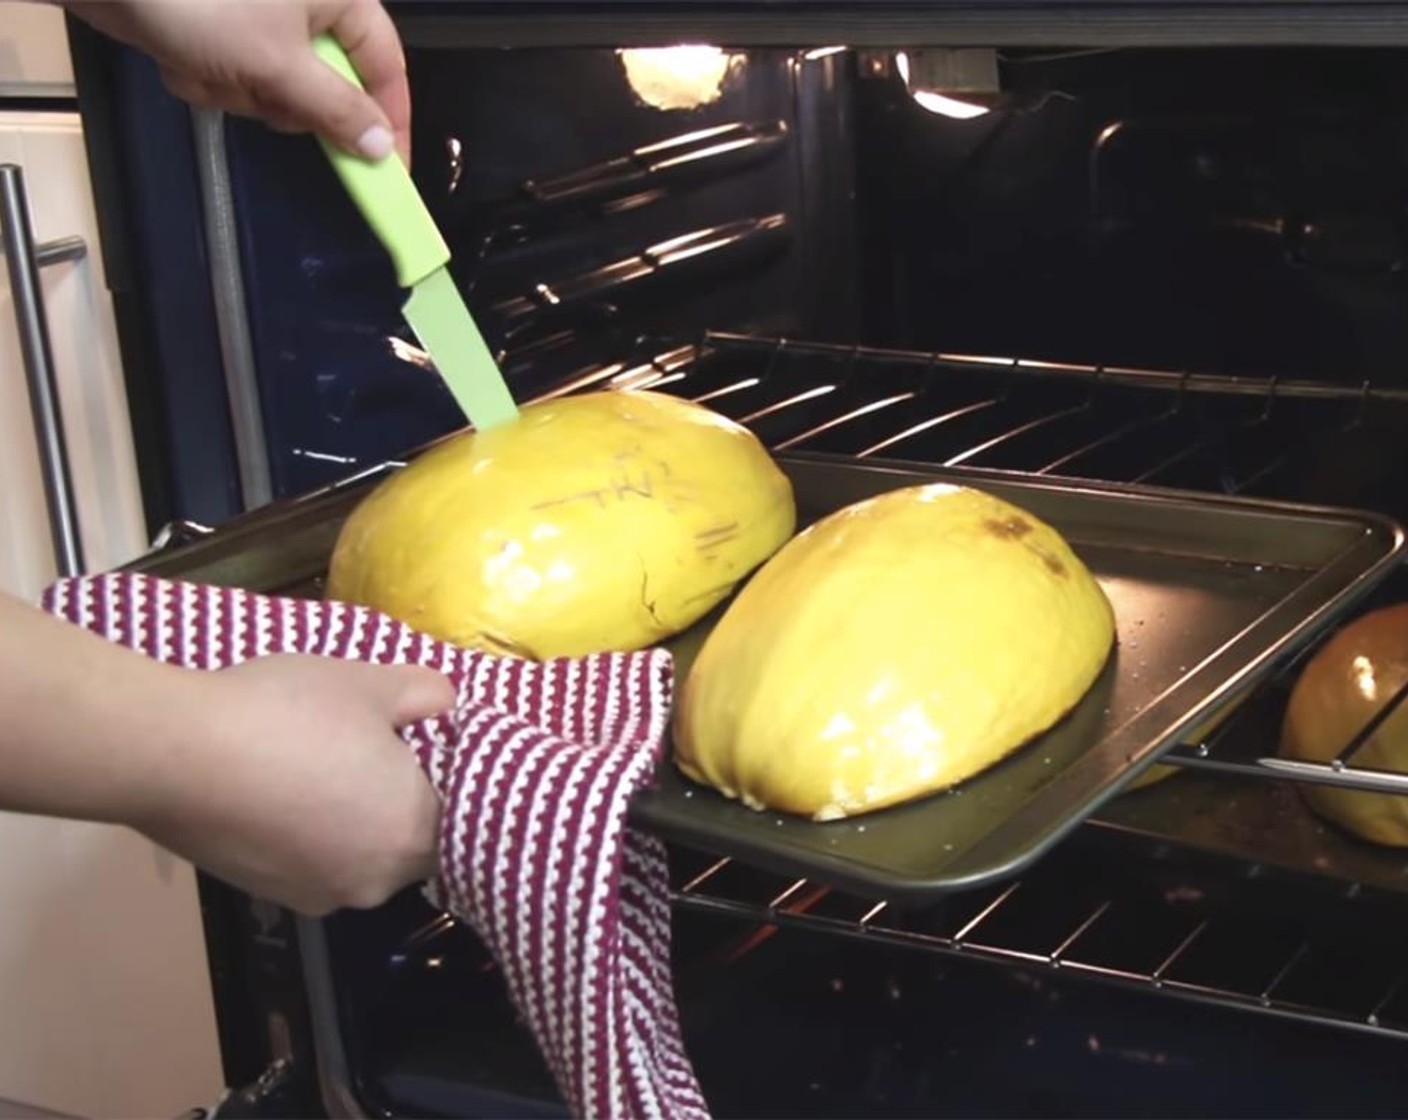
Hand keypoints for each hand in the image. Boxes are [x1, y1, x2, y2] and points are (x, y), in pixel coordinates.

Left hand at [65, 0, 411, 164]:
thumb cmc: (204, 3)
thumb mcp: (280, 65)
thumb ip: (336, 111)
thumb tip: (381, 149)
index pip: (386, 69)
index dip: (389, 122)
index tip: (387, 171)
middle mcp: (308, 5)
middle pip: (329, 86)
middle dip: (286, 102)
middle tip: (266, 97)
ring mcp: (262, 18)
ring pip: (277, 90)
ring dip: (241, 94)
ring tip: (207, 66)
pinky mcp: (221, 31)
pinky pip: (239, 79)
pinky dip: (211, 81)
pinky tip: (182, 60)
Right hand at [138, 654, 453, 914]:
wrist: (175, 754)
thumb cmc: (290, 714)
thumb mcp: (370, 683)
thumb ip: (427, 694)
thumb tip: (448, 704)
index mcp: (414, 837)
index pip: (463, 821)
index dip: (452, 782)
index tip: (434, 749)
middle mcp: (375, 883)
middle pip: (412, 842)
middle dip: (403, 801)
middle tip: (382, 749)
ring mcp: (318, 896)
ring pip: (360, 854)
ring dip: (353, 818)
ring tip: (326, 763)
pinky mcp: (268, 894)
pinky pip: (312, 862)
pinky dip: (310, 832)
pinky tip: (284, 788)